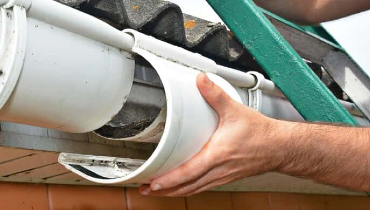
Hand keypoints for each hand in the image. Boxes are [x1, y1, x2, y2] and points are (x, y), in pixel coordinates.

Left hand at [139, 73, 285, 196]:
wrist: (279, 147)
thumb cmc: (260, 133)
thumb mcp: (235, 110)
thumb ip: (215, 94)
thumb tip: (200, 80)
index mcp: (217, 155)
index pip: (188, 173)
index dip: (169, 180)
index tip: (152, 184)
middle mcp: (218, 170)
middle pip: (187, 187)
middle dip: (165, 191)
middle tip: (145, 190)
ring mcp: (222, 177)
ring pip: (194, 190)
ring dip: (174, 192)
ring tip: (157, 191)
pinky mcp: (225, 177)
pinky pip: (203, 187)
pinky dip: (188, 189)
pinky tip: (181, 187)